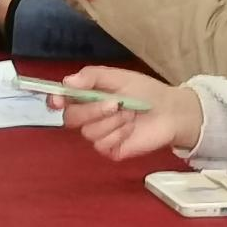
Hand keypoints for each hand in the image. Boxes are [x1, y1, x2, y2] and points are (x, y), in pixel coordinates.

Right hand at [51, 66, 203, 161]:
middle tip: (115, 103)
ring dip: (111, 122)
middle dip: (92, 110)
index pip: (60, 99)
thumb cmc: (143, 90)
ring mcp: (99, 134)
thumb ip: (91, 76)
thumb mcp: (117, 76)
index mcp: (84, 95)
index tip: (58, 100)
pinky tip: (130, 128)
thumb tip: (67, 82)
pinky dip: (118, 134)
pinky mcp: (111, 150)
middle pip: (70, 118)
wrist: (171, 111)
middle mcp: (87, 116)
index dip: (55, 100)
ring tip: (129, 114)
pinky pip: (102, 145)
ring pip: (89, 132)